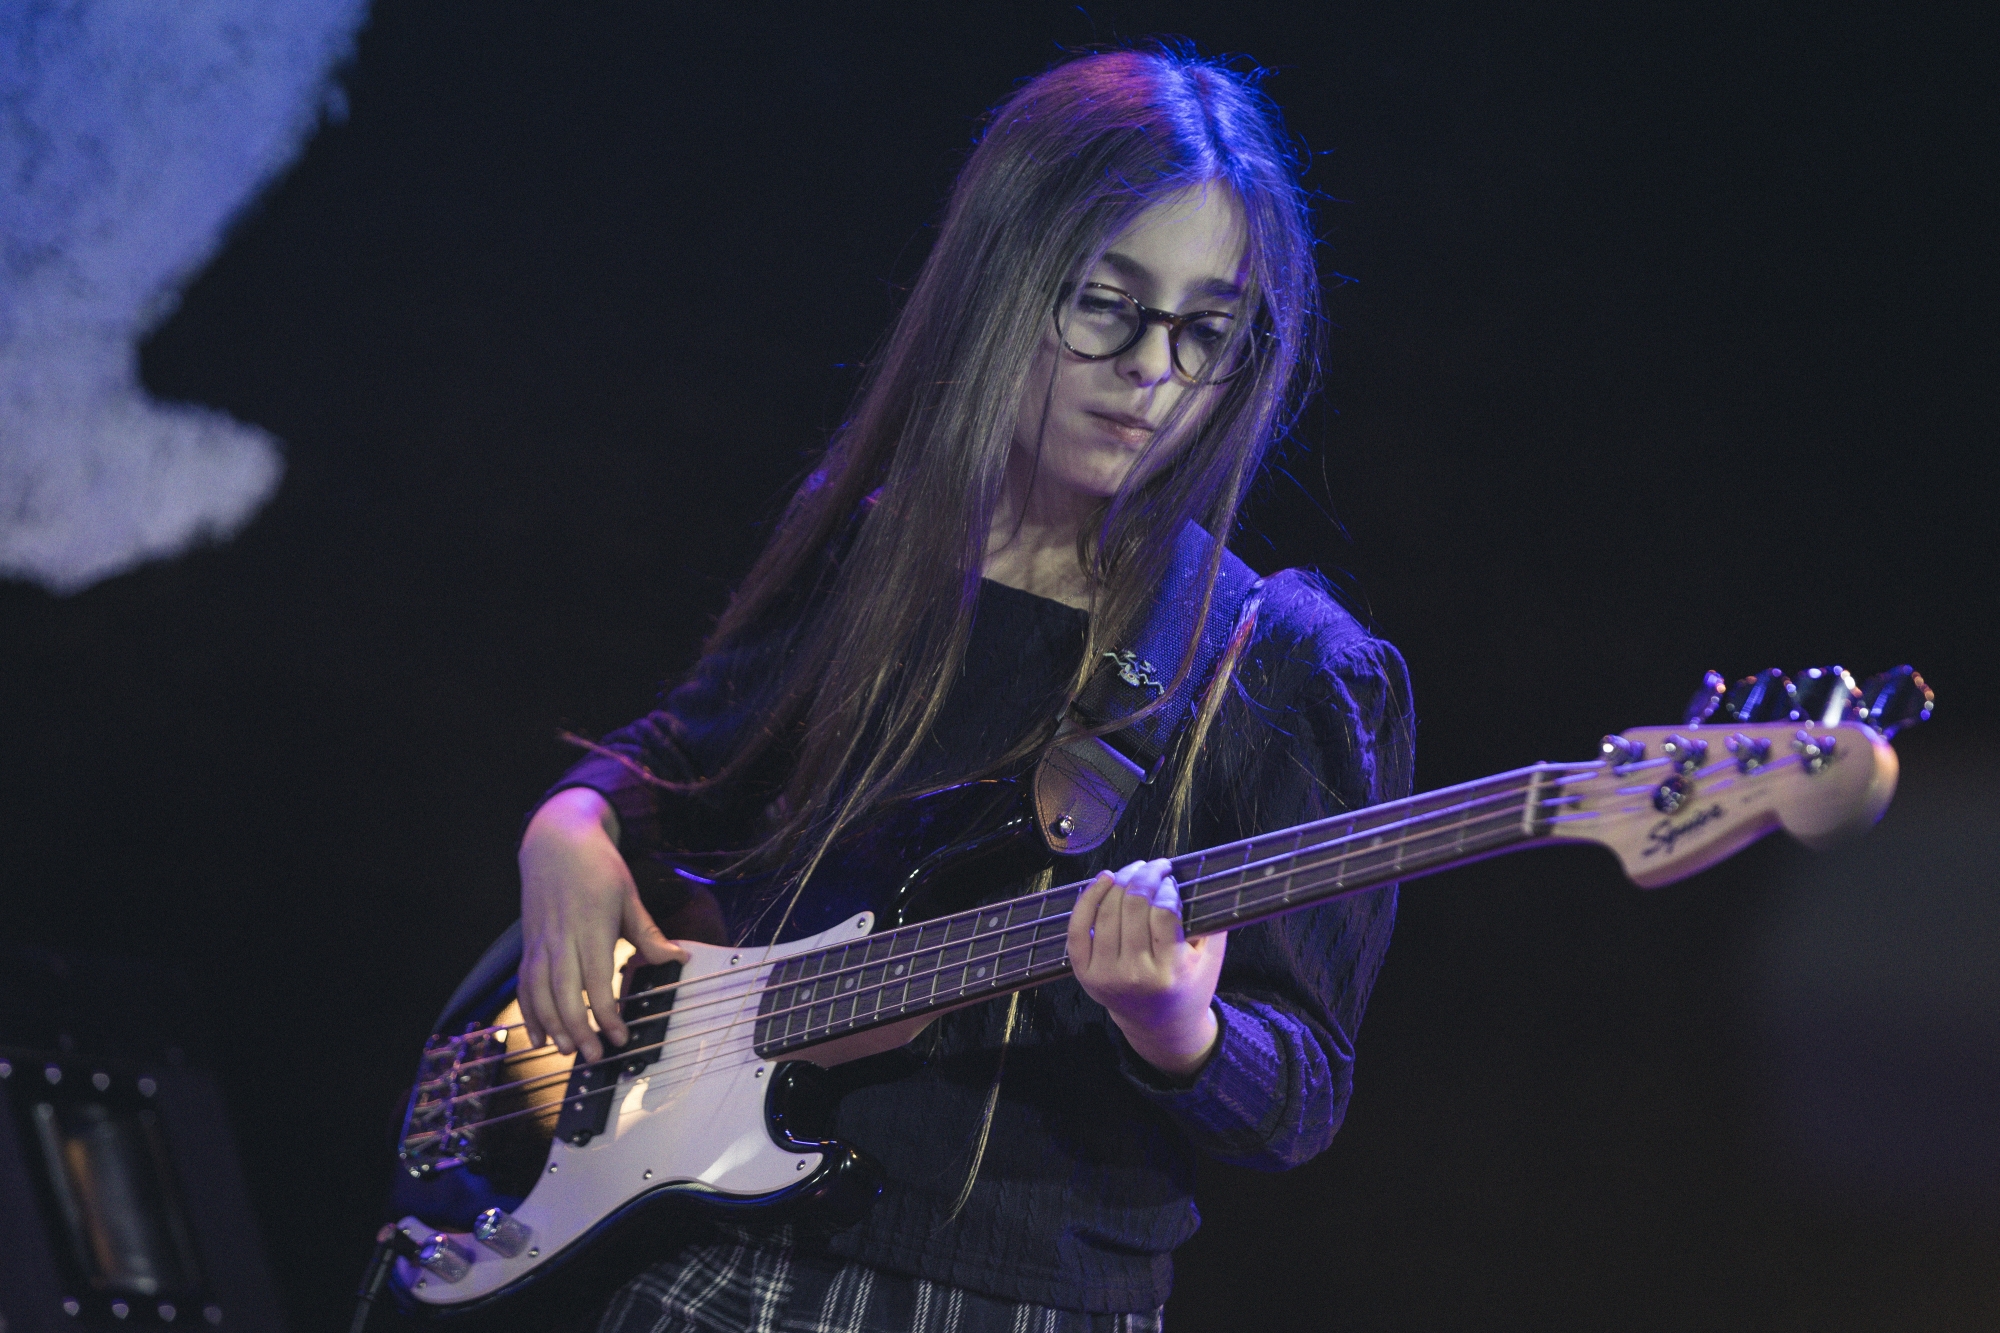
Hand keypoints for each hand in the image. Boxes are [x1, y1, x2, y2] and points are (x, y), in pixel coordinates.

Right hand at [517, 787, 686, 1064]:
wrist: (556, 840)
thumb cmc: (597, 867)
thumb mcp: (629, 896)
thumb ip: (649, 934)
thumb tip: (678, 958)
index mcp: (591, 928)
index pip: (596, 982)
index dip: (606, 1014)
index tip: (619, 1036)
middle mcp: (561, 939)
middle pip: (564, 994)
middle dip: (578, 1030)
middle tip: (593, 1056)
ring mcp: (540, 942)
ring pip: (539, 992)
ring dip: (551, 1026)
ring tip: (567, 1050)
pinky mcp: (528, 943)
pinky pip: (524, 984)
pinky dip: (528, 1011)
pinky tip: (537, 1034)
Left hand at [1067, 859, 1225, 1078]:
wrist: (1160, 1027)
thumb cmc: (1189, 986)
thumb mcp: (1210, 960)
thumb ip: (1210, 922)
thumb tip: (1199, 879)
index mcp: (1170, 972)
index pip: (1164, 913)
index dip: (1167, 887)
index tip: (1172, 878)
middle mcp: (1135, 975)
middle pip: (1134, 907)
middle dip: (1146, 876)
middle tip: (1156, 866)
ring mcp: (1105, 975)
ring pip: (1107, 912)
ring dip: (1121, 880)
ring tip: (1134, 869)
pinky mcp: (1085, 974)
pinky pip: (1079, 929)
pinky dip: (1087, 899)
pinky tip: (1104, 880)